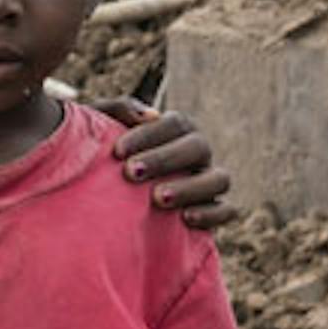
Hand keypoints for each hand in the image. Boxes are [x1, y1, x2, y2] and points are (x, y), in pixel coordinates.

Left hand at [92, 96, 233, 231]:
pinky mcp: (212, 213)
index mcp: (176, 130)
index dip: (149, 135)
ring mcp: (207, 182)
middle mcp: (197, 154)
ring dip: (191, 187)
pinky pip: (227, 211)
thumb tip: (149, 115)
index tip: (118, 151)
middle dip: (165, 159)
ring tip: (158, 198)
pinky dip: (211, 213)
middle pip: (198, 147)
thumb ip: (118, 110)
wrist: (103, 204)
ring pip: (219, 179)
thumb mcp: (100, 129)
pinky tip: (185, 218)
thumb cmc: (103, 158)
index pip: (175, 123)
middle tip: (131, 173)